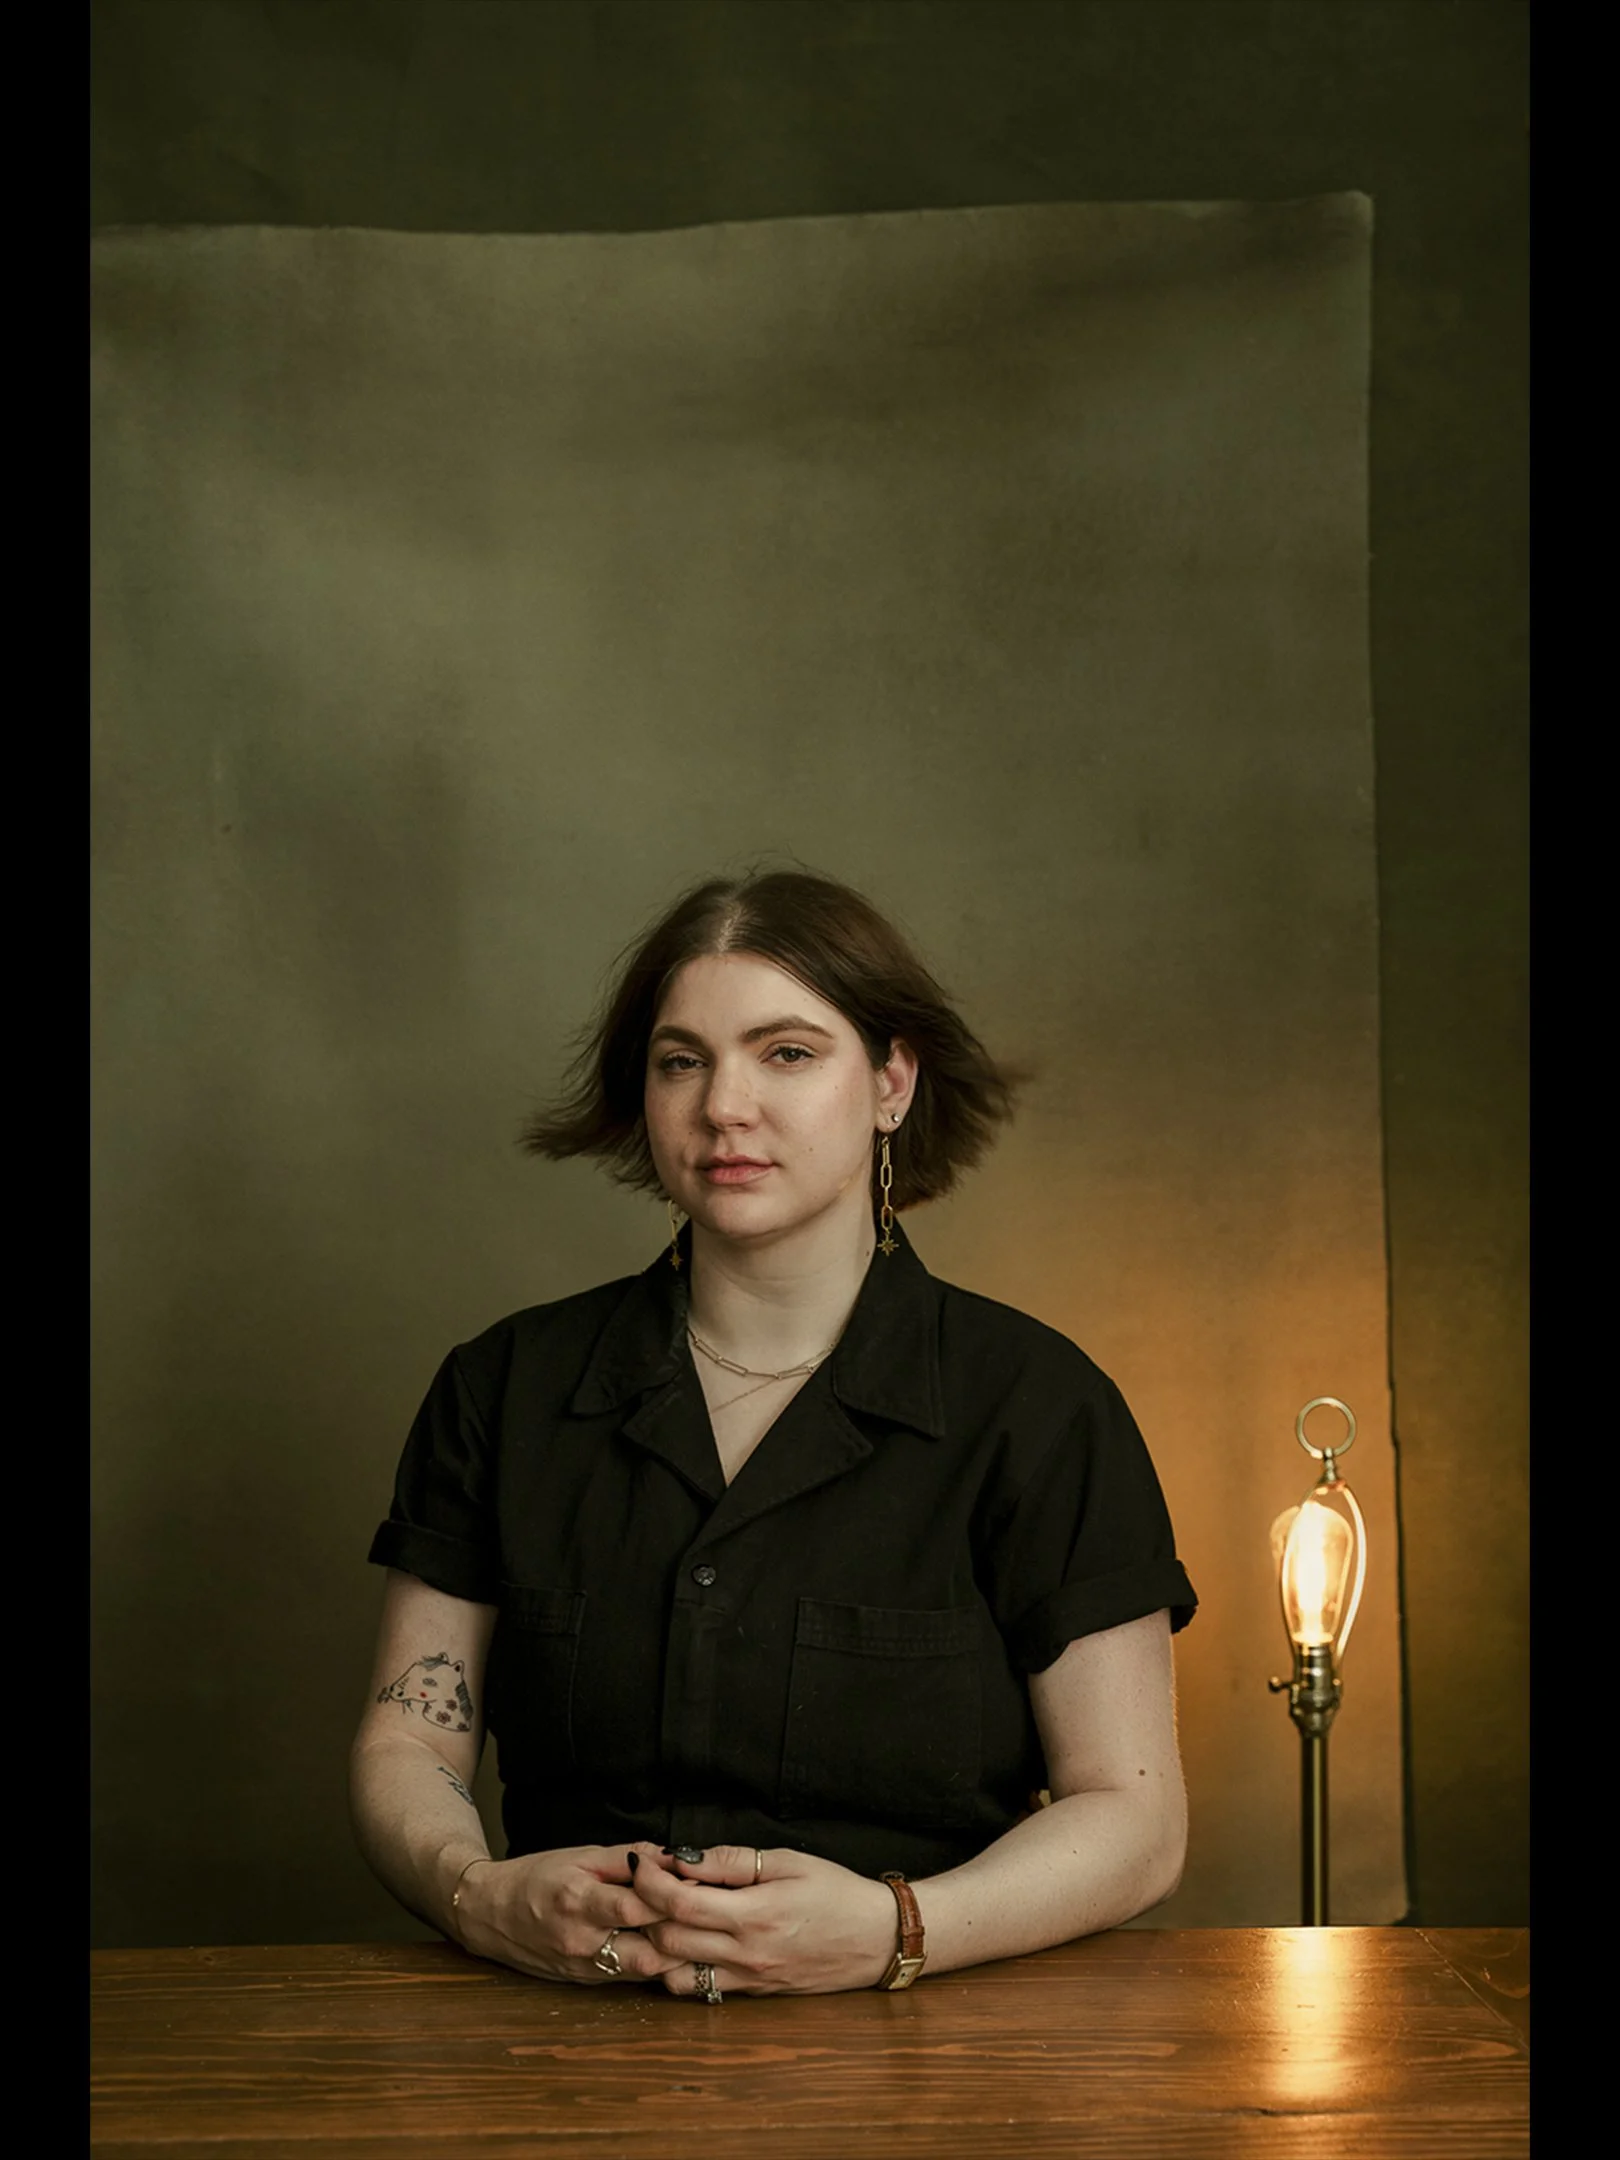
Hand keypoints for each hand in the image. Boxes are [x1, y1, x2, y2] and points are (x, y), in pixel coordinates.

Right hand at [452, 1845, 687, 1986]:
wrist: (489, 1913)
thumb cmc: (536, 1876)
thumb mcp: (580, 1855)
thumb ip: (628, 1856)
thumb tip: (672, 1855)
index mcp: (578, 1900)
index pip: (637, 1906)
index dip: (672, 1896)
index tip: (698, 1885)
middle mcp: (581, 1940)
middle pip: (647, 1952)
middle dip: (681, 1935)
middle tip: (706, 1915)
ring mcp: (583, 1967)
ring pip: (642, 1971)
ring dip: (672, 1954)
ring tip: (694, 1932)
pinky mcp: (585, 1982)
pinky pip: (628, 1977)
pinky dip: (652, 1963)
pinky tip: (669, 1947)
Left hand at [629, 1842, 897, 1996]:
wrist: (877, 1938)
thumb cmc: (837, 1892)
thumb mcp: (788, 1861)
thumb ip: (732, 1861)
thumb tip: (685, 1857)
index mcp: (754, 1916)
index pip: (679, 1904)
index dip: (649, 1882)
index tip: (639, 1862)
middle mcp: (745, 1954)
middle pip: (668, 1941)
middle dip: (645, 1911)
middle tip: (644, 1885)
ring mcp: (748, 1979)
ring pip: (676, 1975)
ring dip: (657, 1946)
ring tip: (660, 1916)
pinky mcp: (753, 1992)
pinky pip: (701, 1988)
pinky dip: (681, 1967)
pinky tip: (686, 1941)